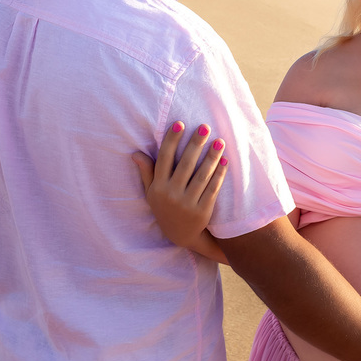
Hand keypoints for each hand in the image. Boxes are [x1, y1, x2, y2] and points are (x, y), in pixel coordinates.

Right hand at [133, 121, 226, 248]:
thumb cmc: (165, 208)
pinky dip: (219, 174)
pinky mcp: (203, 211)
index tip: (180, 124)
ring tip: (220, 141)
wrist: (181, 235)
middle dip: (195, 144)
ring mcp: (187, 204)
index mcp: (158, 187)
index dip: (171, 141)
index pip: (164, 159)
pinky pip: (212, 188)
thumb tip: (136, 153)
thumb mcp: (152, 193)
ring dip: (211, 157)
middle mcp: (171, 195)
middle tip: (205, 127)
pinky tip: (225, 161)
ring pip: (201, 175)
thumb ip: (146, 172)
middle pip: (185, 164)